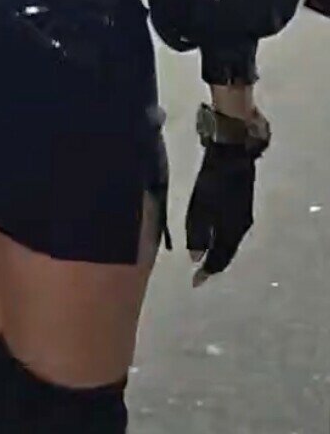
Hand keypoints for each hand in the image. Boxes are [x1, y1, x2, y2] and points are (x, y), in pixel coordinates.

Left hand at [186, 143, 255, 286]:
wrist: (232, 155)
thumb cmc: (211, 181)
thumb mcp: (199, 208)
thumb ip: (198, 235)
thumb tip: (196, 259)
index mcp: (231, 231)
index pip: (219, 260)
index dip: (206, 273)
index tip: (194, 283)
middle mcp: (241, 229)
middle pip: (227, 254)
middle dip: (213, 265)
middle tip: (200, 274)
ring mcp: (244, 217)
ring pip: (230, 244)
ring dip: (218, 254)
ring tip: (204, 259)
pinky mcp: (243, 208)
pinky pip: (232, 233)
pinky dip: (222, 241)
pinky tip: (213, 238)